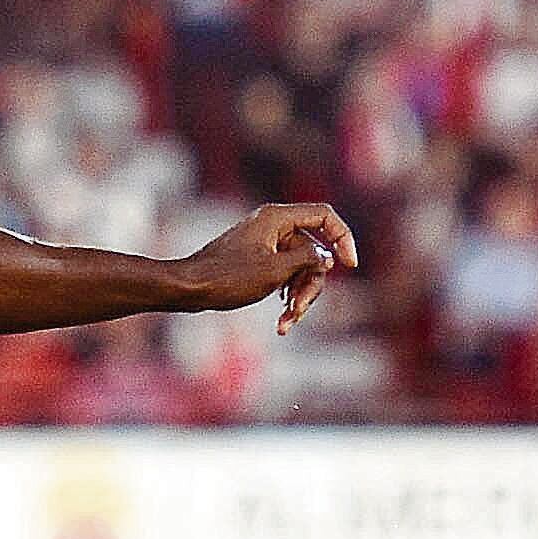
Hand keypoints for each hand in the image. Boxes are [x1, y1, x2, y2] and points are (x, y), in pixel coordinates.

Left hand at [181, 201, 359, 333]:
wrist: (187, 289)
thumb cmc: (227, 278)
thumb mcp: (275, 271)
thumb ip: (307, 260)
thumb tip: (327, 258)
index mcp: (277, 218)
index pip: (325, 216)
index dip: (342, 238)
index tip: (350, 265)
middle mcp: (273, 226)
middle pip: (314, 251)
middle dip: (312, 284)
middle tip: (298, 309)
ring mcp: (265, 243)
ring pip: (300, 267)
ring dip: (299, 296)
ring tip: (286, 322)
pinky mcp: (257, 260)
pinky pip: (284, 274)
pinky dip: (286, 295)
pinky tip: (281, 321)